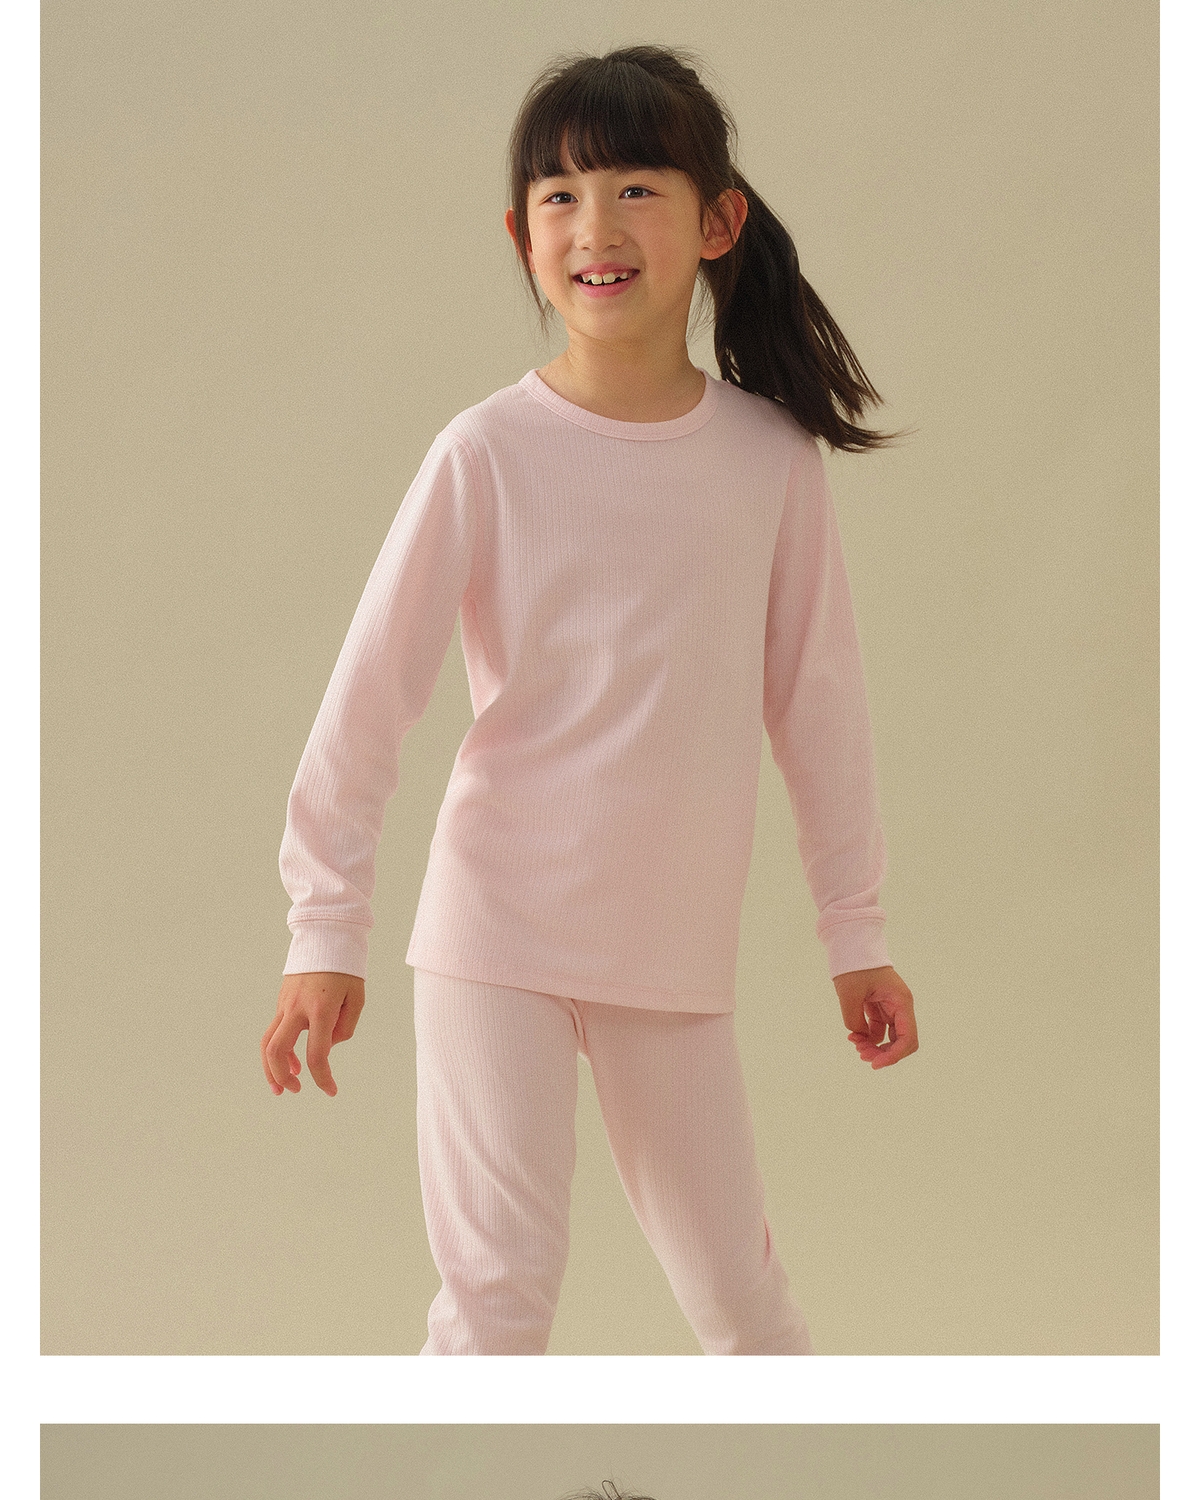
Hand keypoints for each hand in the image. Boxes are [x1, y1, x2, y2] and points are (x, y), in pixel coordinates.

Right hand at [261, 971, 364, 1096]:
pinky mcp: (282, 1001)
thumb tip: (328, 1047)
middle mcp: (298, 1008)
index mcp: (321, 1008)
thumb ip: (345, 1027)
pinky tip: (292, 1061)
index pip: (317, 1053)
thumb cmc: (346, 968)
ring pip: (268, 1042)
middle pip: (276, 1050)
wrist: (325, 937)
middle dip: (281, 1077)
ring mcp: (285, 1004)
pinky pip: (275, 1031)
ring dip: (271, 1068)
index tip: (330, 1091)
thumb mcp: (357, 997)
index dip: (323, 1078)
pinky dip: (279, 1050)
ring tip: (282, 1086)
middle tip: (295, 1090)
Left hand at [833, 965, 917, 1068]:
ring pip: (889, 1037)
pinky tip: (854, 1035)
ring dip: (874, 1047)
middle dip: (884, 1053)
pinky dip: (868, 1036)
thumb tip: (860, 1038)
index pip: (907, 1038)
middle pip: (901, 1041)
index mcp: (901, 1002)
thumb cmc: (854, 965)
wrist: (851, 945)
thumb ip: (855, 1020)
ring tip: (855, 1044)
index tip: (875, 1064)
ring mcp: (891, 1006)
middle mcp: (900, 1006)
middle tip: (861, 1055)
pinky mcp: (879, 1006)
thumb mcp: (850, 994)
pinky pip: (878, 1029)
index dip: (894, 1056)